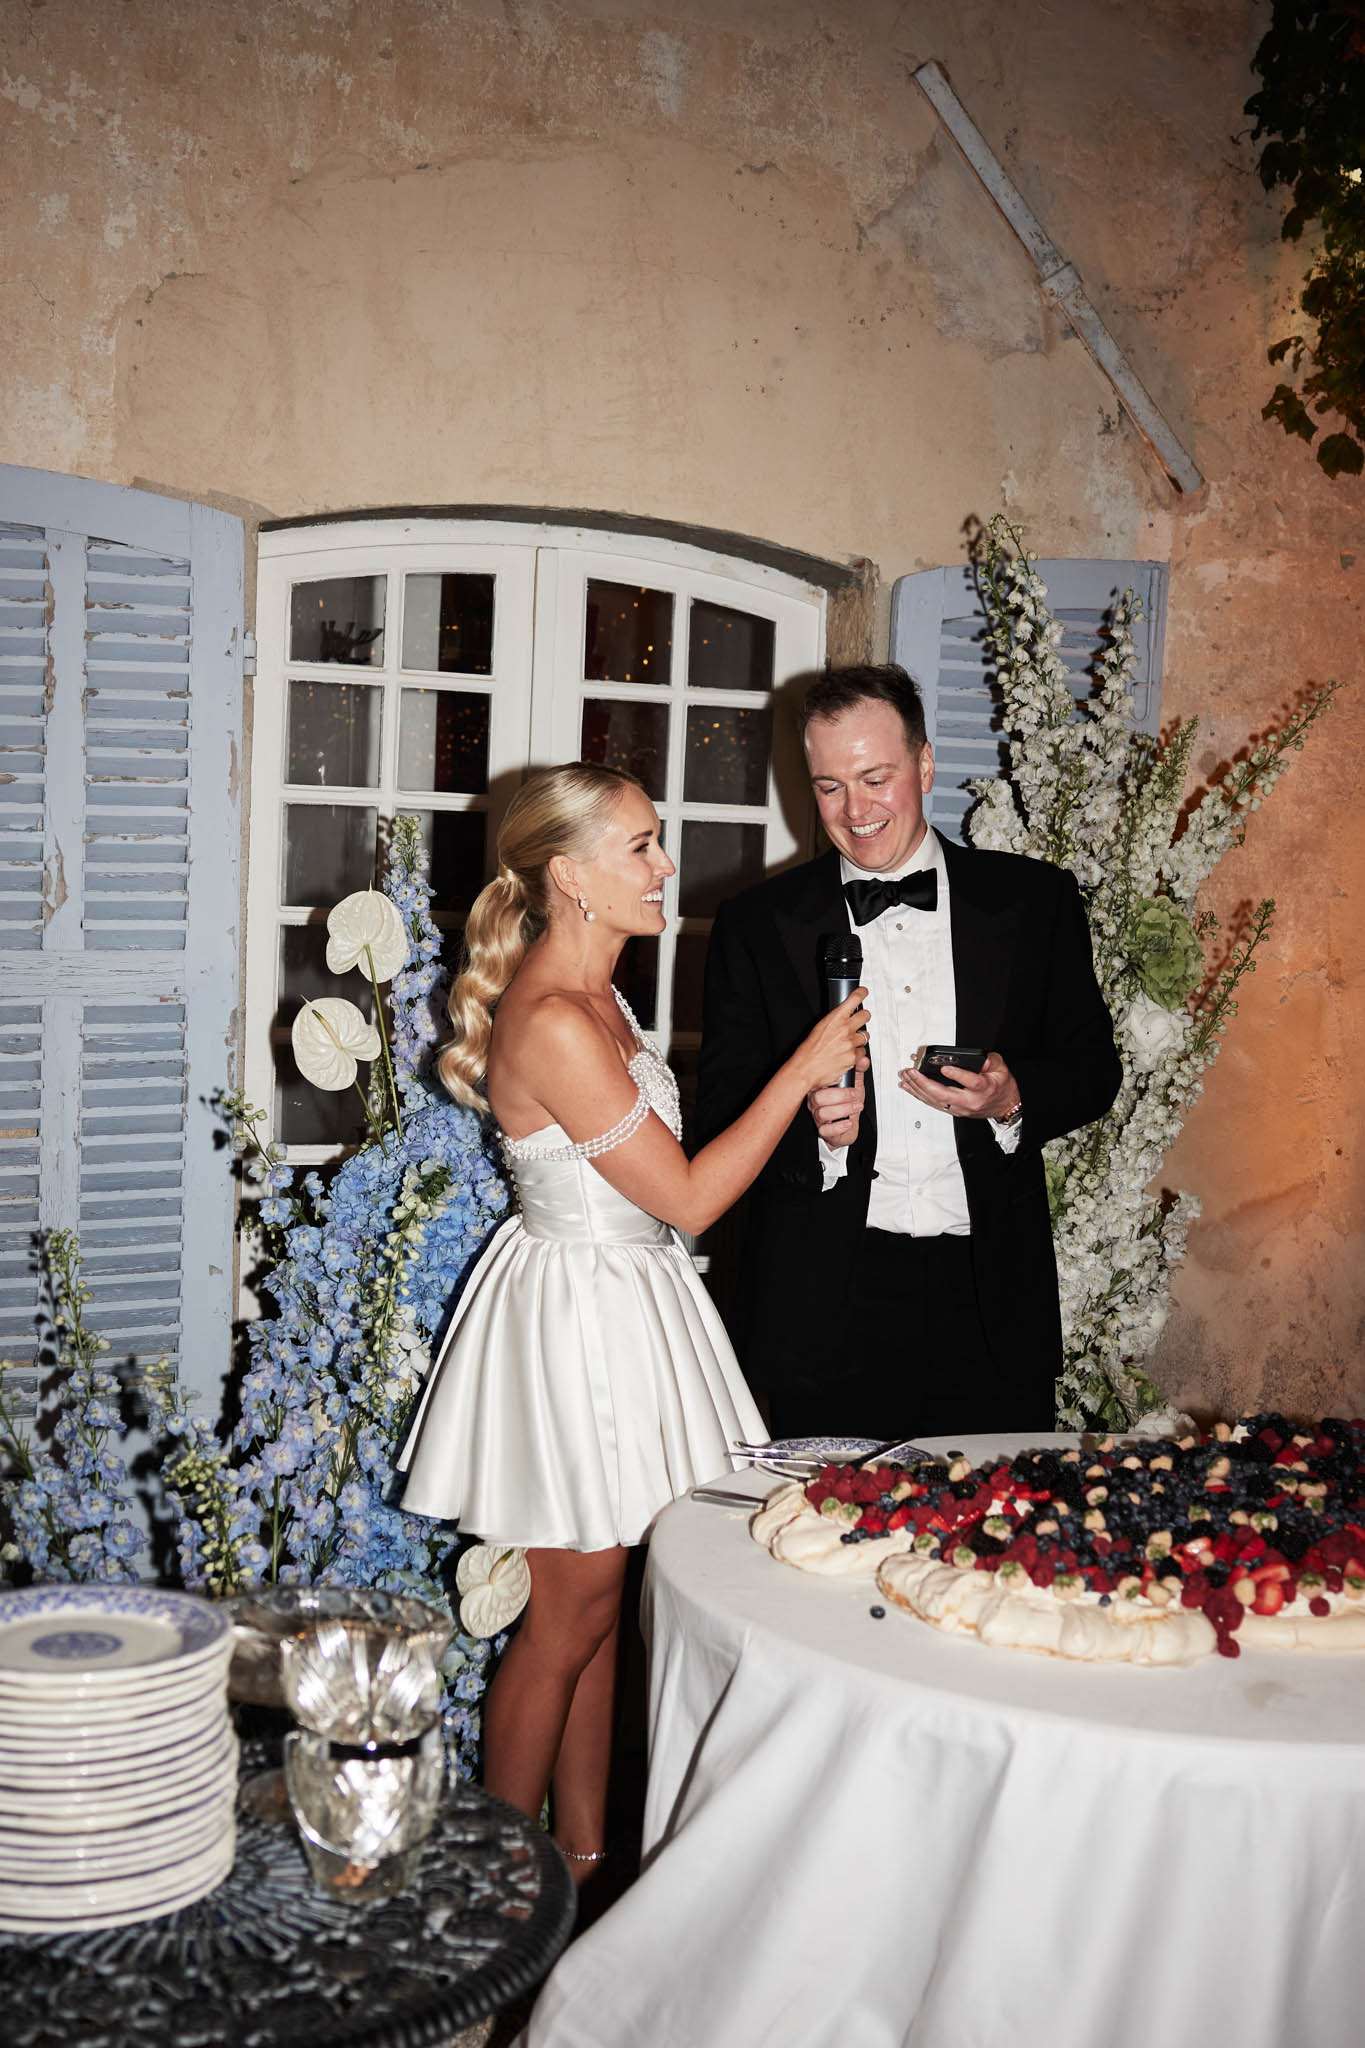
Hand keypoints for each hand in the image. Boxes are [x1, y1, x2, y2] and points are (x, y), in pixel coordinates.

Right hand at [794, 988, 868, 1094]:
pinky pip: (862, 1053)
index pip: (854, 999)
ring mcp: (851, 1043)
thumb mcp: (819, 1028)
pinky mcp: (854, 1057)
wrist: (806, 1068)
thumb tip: (844, 1020)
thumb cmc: (809, 1050)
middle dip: (864, 1017)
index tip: (863, 992)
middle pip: (865, 1015)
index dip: (861, 993)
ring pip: (865, 1036)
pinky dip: (856, 1055)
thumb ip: (834, 1023)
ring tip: (847, 1045)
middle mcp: (845, 1028)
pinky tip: (846, 1056)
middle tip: (860, 1020)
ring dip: (859, 1039)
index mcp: (835, 1018)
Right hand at [806, 1062, 867, 1147]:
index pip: (818, 1082)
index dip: (832, 1079)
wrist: (848, 1125)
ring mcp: (818, 1117)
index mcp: (820, 1088)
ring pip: (822, 1113)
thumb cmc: (848, 1103)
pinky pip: (825, 1130)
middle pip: (818, 1098)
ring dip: (843, 1110)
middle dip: (840, 1096)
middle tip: (855, 1095)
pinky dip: (839, 1126)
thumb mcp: (854, 1084)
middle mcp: (816, 1103)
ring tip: (856, 1107)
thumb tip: (863, 1059)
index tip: (846, 1079)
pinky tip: (848, 1122)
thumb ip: (858, 1071)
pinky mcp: (823, 1131)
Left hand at [898, 1050, 1019, 1120]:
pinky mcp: (953, 1110)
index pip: (971, 1082)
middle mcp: (970, 1101)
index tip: (945, 1067)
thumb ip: (989, 1061)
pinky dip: (919, 1095)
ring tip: (905, 1077)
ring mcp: (960, 1108)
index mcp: (984, 1089)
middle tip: (911, 1072)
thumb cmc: (1000, 1087)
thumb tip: (977, 1057)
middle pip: (944, 1095)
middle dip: (924, 1083)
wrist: (1004, 1106)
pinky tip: (909, 1087)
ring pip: (935, 1100)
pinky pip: (933, 1103)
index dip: (957, 1075)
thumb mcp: (1001, 1069)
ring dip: (917, 1089)